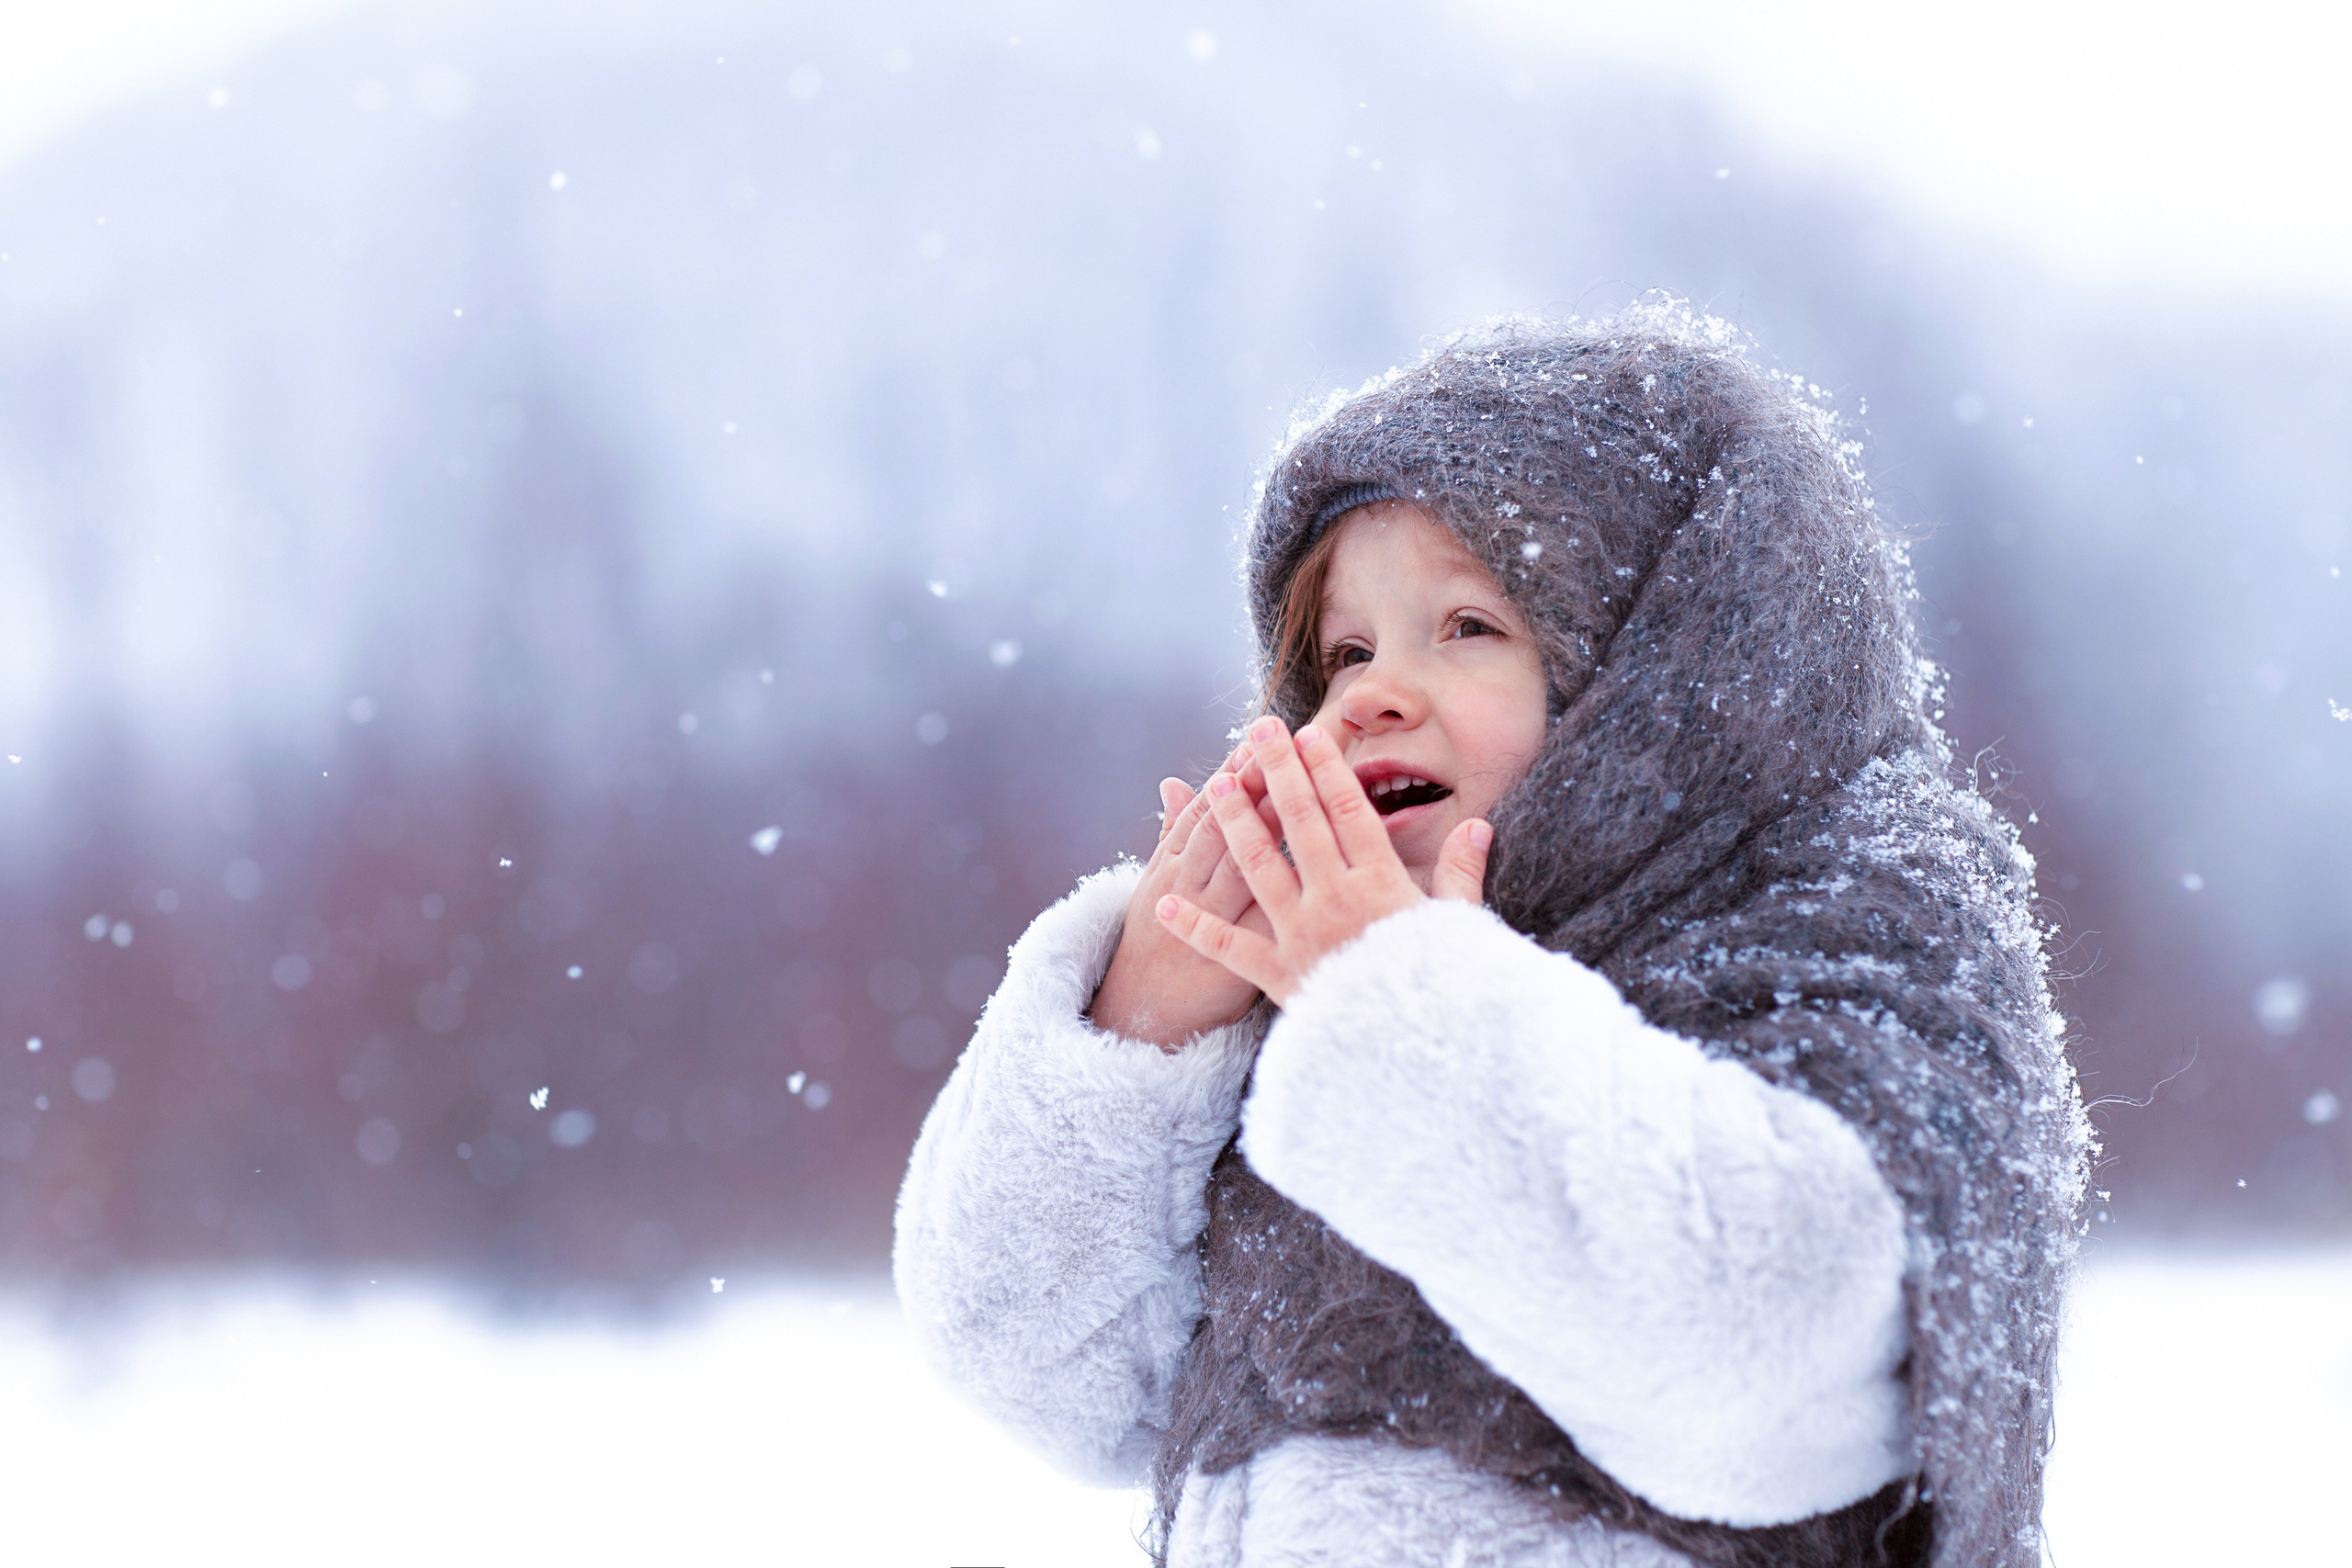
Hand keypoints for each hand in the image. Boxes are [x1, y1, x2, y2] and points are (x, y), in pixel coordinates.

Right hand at [1089, 745, 1280, 1048]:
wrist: (1139, 1012)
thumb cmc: (1156, 944)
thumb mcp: (1157, 884)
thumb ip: (1174, 834)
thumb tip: (1171, 783)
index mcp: (1172, 865)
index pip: (1207, 809)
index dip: (1232, 773)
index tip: (1256, 739)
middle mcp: (1189, 886)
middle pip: (1227, 826)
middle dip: (1254, 784)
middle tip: (1281, 743)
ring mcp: (1214, 923)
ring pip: (1244, 864)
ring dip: (1267, 824)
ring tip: (1293, 784)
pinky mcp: (1239, 960)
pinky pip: (1260, 922)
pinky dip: (1279, 897)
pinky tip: (1304, 869)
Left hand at [1155, 716, 1492, 1004]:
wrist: (1423, 1054)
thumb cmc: (1447, 989)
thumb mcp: (1460, 926)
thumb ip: (1462, 873)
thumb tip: (1479, 826)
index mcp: (1382, 884)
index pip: (1348, 812)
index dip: (1327, 769)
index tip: (1309, 734)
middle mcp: (1337, 900)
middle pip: (1300, 823)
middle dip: (1277, 772)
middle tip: (1257, 731)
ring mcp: (1304, 936)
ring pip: (1260, 866)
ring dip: (1236, 821)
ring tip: (1215, 783)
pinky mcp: (1280, 976)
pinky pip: (1230, 948)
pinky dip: (1195, 927)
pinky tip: (1164, 902)